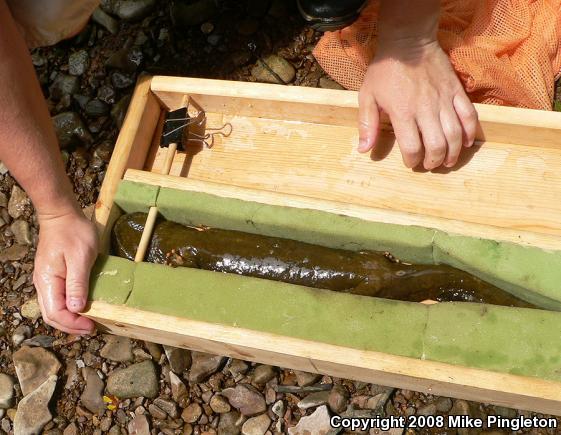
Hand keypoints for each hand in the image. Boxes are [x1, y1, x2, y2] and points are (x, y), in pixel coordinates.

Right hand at [33, 209, 97, 333]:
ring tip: (88, 322)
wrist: (61, 214)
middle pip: (52, 315)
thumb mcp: (80, 257)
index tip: (92, 326)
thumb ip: (77, 283)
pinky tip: (82, 308)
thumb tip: (76, 309)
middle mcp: (43, 284)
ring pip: (53, 309)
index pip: (56, 313)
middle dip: (71, 326)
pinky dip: (69, 309)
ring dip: (70, 319)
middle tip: (92, 329)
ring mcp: (46, 280)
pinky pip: (57, 299)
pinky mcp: (53, 276)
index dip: (73, 324)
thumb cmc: (73, 232)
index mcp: (48, 281)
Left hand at [358, 40, 477, 168]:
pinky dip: (469, 132)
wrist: (408, 42)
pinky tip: (465, 143)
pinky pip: (469, 115)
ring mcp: (444, 100)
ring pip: (455, 134)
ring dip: (452, 153)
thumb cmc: (385, 70)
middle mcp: (425, 109)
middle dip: (433, 161)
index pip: (412, 147)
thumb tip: (363, 150)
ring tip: (446, 161)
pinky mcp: (456, 91)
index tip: (410, 162)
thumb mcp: (367, 96)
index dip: (412, 160)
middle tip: (429, 165)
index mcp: (403, 112)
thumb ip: (367, 124)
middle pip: (437, 145)